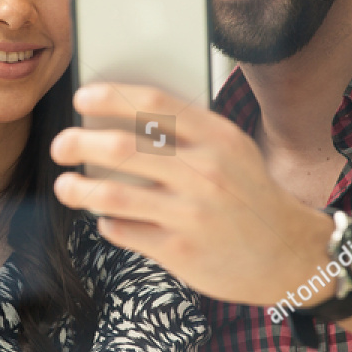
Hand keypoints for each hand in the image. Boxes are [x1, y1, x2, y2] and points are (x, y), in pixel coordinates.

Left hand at [49, 84, 330, 305]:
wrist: (290, 254)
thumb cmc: (251, 196)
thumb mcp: (233, 152)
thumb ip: (188, 135)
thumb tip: (120, 119)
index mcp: (218, 138)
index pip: (154, 104)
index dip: (110, 97)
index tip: (81, 98)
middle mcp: (205, 173)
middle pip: (122, 148)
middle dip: (78, 143)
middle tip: (61, 146)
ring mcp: (192, 214)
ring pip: (113, 195)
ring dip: (79, 189)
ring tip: (67, 186)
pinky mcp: (181, 251)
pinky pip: (124, 231)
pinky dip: (108, 223)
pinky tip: (108, 219)